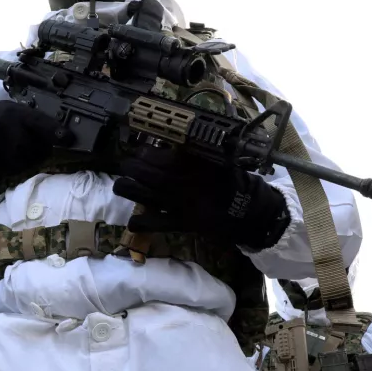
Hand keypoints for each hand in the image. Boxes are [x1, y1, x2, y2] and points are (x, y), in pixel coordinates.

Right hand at [0, 101, 66, 175]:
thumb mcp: (9, 110)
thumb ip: (30, 120)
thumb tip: (57, 133)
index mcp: (15, 112)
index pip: (39, 121)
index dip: (55, 130)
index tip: (69, 138)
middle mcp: (7, 126)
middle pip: (36, 148)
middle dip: (38, 151)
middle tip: (31, 148)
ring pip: (25, 161)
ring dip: (26, 161)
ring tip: (13, 151)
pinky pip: (11, 169)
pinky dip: (12, 167)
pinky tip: (3, 157)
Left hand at [112, 147, 289, 250]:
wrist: (250, 210)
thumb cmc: (234, 182)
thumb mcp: (216, 160)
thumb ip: (193, 155)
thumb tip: (172, 146)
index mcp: (189, 163)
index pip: (157, 154)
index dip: (143, 152)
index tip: (139, 151)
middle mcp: (179, 181)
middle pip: (144, 171)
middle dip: (130, 166)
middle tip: (125, 165)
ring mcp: (178, 203)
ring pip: (143, 194)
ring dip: (127, 188)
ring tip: (121, 185)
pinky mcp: (181, 223)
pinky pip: (156, 223)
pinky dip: (141, 223)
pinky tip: (132, 223)